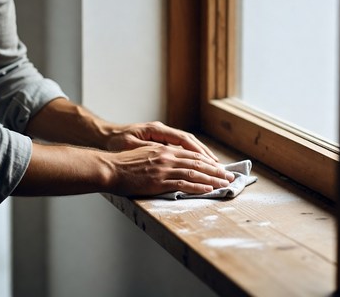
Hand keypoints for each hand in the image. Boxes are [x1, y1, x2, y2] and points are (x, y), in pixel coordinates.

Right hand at [104, 144, 233, 195]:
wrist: (110, 168)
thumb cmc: (124, 162)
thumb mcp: (145, 152)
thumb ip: (161, 155)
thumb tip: (174, 161)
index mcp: (164, 149)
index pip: (192, 155)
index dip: (208, 161)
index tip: (219, 167)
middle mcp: (167, 157)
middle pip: (197, 163)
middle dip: (216, 170)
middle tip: (229, 176)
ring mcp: (164, 169)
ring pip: (194, 173)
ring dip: (212, 179)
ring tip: (224, 184)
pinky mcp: (159, 182)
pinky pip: (183, 184)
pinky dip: (198, 187)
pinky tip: (208, 190)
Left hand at [106, 121, 218, 160]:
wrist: (106, 136)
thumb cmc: (116, 141)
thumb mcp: (131, 146)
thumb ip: (149, 149)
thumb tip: (167, 154)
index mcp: (157, 130)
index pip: (183, 139)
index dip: (197, 150)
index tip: (210, 161)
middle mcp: (162, 131)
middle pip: (189, 142)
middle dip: (204, 154)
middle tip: (219, 167)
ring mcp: (162, 137)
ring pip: (186, 145)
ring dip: (200, 155)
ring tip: (214, 166)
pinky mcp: (160, 143)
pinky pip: (179, 149)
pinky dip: (190, 156)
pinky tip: (198, 165)